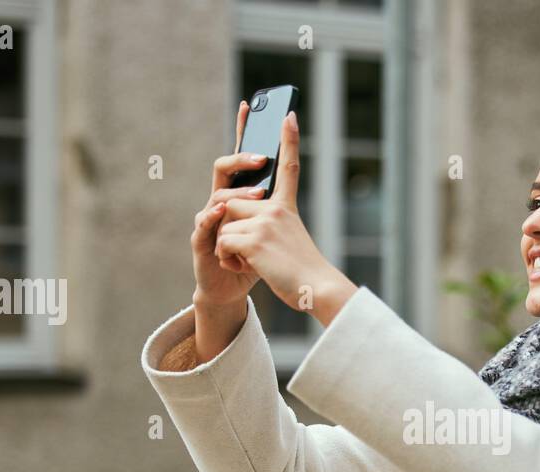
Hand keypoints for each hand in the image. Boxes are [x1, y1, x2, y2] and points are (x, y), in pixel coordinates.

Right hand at [191, 100, 269, 309]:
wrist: (232, 289)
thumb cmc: (252, 258)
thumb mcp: (271, 228)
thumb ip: (276, 204)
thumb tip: (291, 172)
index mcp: (237, 196)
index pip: (240, 158)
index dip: (243, 132)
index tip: (250, 105)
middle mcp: (219, 202)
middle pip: (224, 168)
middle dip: (242, 159)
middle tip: (263, 158)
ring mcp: (208, 220)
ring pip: (217, 196)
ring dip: (238, 194)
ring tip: (258, 198)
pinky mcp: (201, 242)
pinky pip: (203, 226)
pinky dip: (212, 219)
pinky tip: (219, 213)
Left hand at [215, 111, 356, 325]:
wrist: (316, 289)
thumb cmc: (301, 273)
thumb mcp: (288, 240)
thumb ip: (267, 225)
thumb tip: (242, 219)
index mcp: (286, 207)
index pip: (288, 167)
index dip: (289, 140)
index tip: (289, 115)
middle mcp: (276, 208)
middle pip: (231, 203)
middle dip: (229, 227)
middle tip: (250, 250)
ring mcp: (266, 221)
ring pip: (224, 225)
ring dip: (229, 247)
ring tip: (253, 262)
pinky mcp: (255, 238)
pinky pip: (223, 241)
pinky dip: (228, 258)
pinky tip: (248, 267)